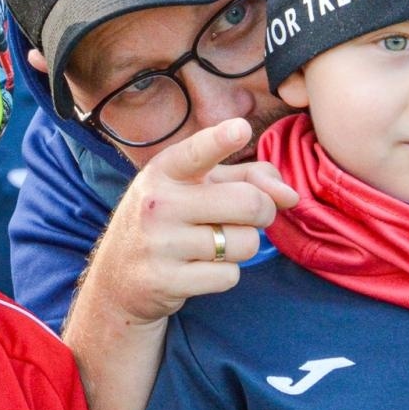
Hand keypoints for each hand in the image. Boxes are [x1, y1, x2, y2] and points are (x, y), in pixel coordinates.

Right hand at [79, 118, 298, 327]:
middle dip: (263, 212)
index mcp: (165, 171)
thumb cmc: (170, 222)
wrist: (118, 278)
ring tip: (214, 245)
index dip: (221, 140)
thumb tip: (290, 195)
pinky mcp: (166, 280)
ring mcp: (160, 243)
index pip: (197, 152)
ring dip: (242, 246)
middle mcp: (158, 203)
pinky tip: (199, 269)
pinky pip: (229, 275)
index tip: (240, 129)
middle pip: (248, 203)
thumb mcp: (197, 188)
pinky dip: (225, 274)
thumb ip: (247, 178)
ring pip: (245, 243)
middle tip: (250, 217)